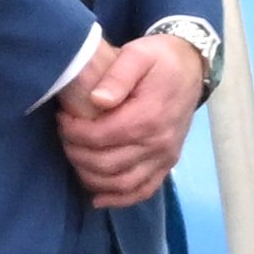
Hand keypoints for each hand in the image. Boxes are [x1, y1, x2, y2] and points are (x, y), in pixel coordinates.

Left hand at [56, 33, 204, 207]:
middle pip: (107, 163)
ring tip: (76, 158)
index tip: (62, 119)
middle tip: (64, 137)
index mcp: (149, 116)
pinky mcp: (168, 164)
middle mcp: (159, 142)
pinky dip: (119, 199)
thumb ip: (117, 75)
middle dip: (77, 153)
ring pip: (121, 183)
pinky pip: (143, 190)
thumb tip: (97, 100)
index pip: (101, 136)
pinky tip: (98, 197)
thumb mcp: (138, 54)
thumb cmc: (160, 58)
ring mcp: (165, 156)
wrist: (191, 67)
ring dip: (91, 177)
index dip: (74, 132)